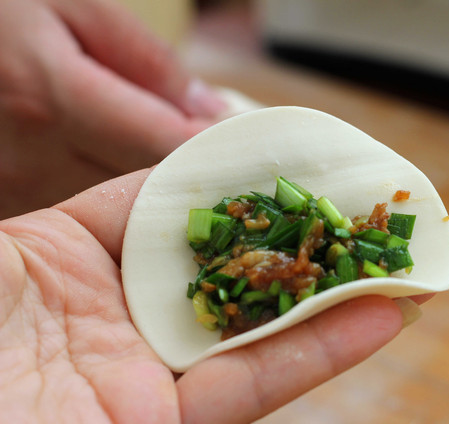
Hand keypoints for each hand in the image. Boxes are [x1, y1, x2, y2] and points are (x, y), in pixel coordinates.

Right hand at [0, 0, 225, 217]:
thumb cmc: (3, 9)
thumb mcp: (75, 4)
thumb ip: (147, 62)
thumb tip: (206, 112)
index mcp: (56, 97)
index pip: (165, 145)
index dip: (215, 152)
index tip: (252, 149)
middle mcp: (35, 153)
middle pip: (146, 185)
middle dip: (193, 174)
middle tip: (229, 160)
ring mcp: (17, 184)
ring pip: (117, 205)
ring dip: (158, 188)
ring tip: (185, 163)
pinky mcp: (9, 196)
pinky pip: (81, 207)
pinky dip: (117, 195)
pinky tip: (132, 173)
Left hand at [0, 170, 408, 423]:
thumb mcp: (14, 249)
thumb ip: (101, 210)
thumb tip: (177, 173)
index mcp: (82, 259)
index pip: (182, 210)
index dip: (245, 185)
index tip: (304, 162)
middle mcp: (127, 314)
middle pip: (236, 268)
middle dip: (307, 241)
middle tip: (371, 214)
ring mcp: (153, 374)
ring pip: (263, 327)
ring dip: (339, 296)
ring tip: (403, 264)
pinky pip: (258, 381)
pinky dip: (325, 350)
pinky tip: (384, 315)